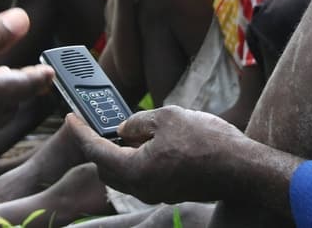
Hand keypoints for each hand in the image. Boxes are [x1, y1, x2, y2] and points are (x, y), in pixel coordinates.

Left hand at [66, 106, 245, 203]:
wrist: (241, 168)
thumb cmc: (207, 142)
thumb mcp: (167, 118)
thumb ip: (138, 122)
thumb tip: (123, 130)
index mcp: (135, 170)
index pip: (97, 151)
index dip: (81, 132)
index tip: (71, 119)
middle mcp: (142, 188)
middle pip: (106, 169)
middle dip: (98, 147)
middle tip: (96, 125)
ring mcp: (157, 193)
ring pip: (125, 175)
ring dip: (119, 155)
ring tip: (125, 131)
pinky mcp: (170, 191)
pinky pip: (143, 177)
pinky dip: (136, 161)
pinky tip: (147, 143)